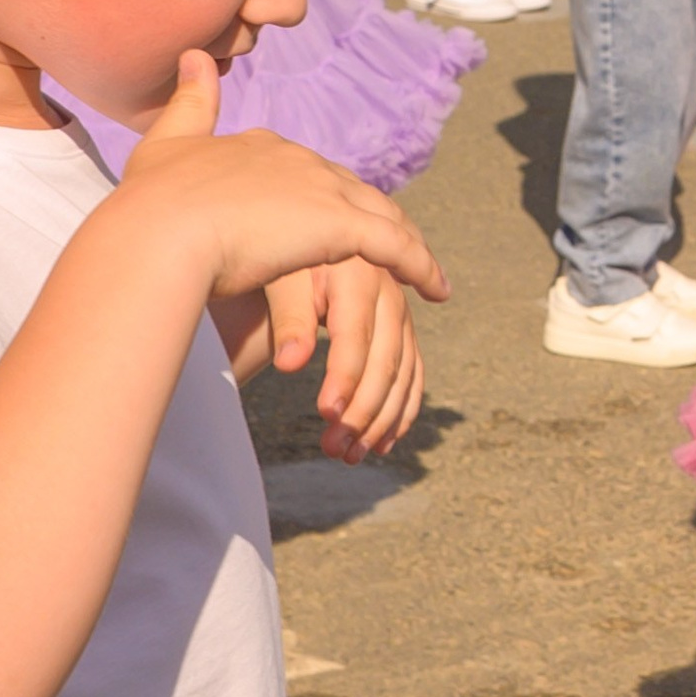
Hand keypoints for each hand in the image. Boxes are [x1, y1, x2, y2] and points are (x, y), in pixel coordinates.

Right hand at [121, 55, 447, 317]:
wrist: (158, 231)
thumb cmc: (151, 203)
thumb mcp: (165, 144)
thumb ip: (189, 104)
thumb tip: (196, 53)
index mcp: (260, 146)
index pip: (309, 171)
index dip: (326, 195)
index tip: (335, 217)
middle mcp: (299, 159)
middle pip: (352, 189)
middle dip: (374, 218)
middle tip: (395, 249)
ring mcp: (322, 188)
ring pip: (382, 214)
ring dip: (408, 245)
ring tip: (427, 274)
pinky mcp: (339, 223)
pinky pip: (394, 247)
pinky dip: (421, 266)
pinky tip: (437, 290)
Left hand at [260, 253, 426, 461]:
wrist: (305, 241)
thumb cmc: (285, 261)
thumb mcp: (281, 278)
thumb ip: (289, 319)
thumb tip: (290, 364)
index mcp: (358, 270)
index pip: (355, 334)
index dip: (345, 376)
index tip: (328, 414)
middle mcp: (388, 291)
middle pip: (386, 358)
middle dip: (364, 409)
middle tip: (335, 448)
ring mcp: (401, 312)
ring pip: (404, 373)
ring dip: (382, 420)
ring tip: (350, 456)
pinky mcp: (403, 330)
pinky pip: (414, 375)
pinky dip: (403, 411)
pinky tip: (382, 443)